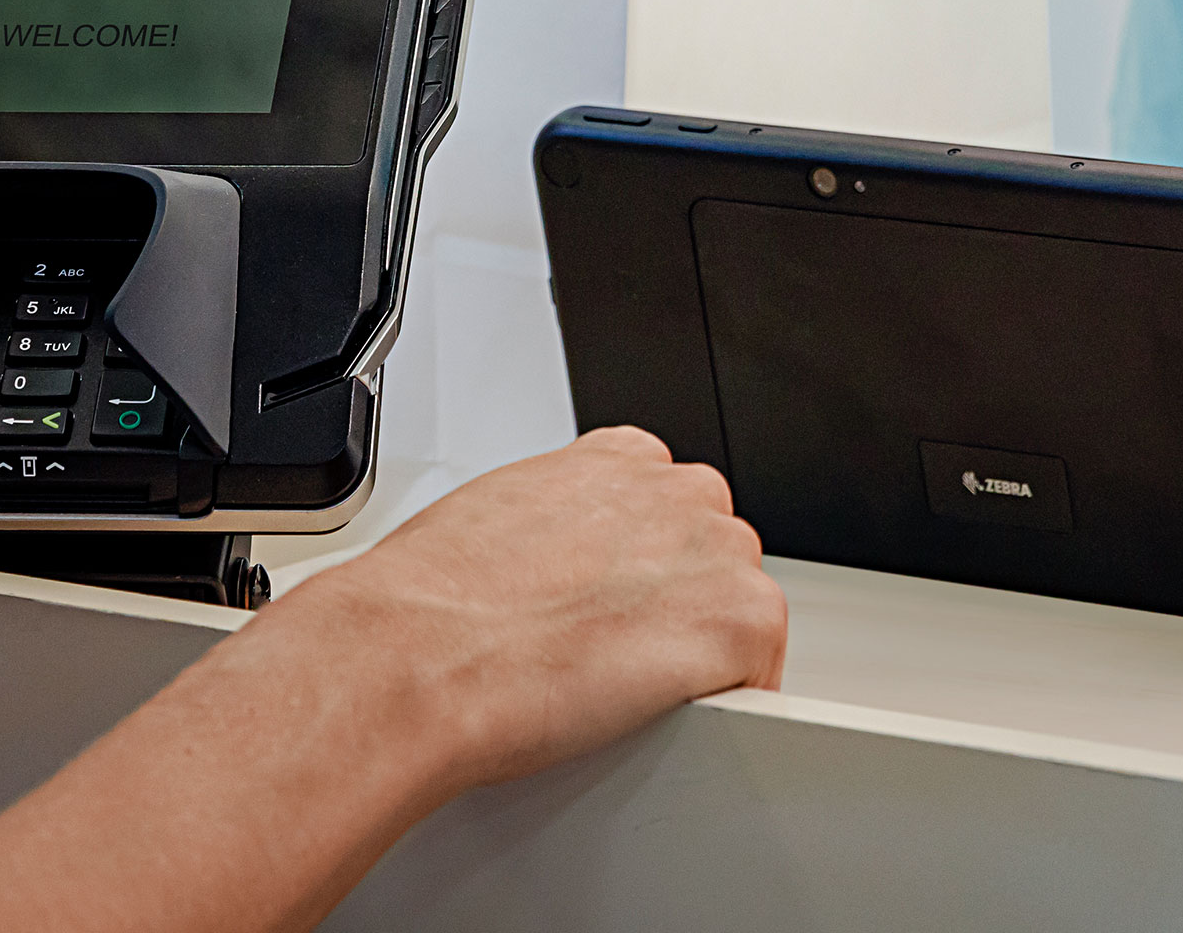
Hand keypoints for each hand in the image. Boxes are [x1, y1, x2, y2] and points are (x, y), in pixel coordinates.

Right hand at [260, 428, 787, 797]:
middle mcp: (672, 492)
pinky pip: (765, 668)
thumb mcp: (493, 519)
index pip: (672, 502)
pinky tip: (671, 721)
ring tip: (632, 697)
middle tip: (622, 663)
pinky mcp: (737, 620)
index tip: (624, 606)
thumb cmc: (428, 604)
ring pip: (743, 608)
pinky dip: (734, 701)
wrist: (417, 657)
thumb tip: (548, 572)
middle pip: (716, 554)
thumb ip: (556, 526)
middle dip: (681, 607)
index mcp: (615, 460)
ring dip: (706, 653)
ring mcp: (712, 552)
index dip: (651, 566)